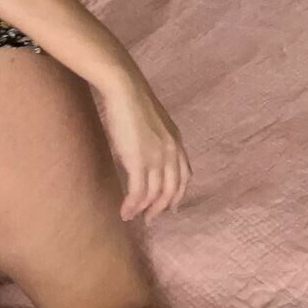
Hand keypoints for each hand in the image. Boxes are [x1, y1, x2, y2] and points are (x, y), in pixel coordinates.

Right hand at [99, 68, 191, 223]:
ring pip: (154, 195)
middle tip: (151, 219)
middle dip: (161, 208)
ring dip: (143, 210)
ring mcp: (156, 158)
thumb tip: (146, 150)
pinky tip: (125, 212)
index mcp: (176, 142)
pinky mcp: (139, 161)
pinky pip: (138, 193)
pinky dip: (132, 206)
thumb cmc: (132, 99)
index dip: (178, 194)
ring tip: (133, 216)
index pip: (184, 176)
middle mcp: (171, 152)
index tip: (171, 207)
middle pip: (172, 190)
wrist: (124, 89)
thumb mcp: (153, 121)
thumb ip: (156, 138)